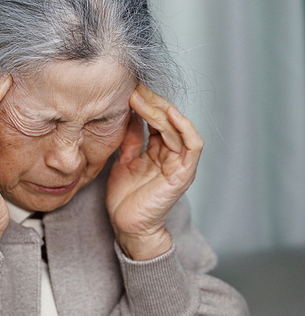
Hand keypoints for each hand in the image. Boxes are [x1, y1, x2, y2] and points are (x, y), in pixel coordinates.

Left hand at [106, 84, 202, 260]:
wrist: (127, 226)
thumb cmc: (125, 198)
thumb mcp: (124, 161)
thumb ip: (131, 140)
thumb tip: (129, 115)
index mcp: (158, 151)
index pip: (156, 120)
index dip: (145, 104)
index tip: (129, 89)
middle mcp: (171, 154)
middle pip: (167, 120)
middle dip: (152, 102)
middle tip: (135, 87)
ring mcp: (179, 163)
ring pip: (177, 128)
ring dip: (161, 111)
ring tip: (142, 97)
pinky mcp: (183, 174)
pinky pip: (192, 147)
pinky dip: (185, 129)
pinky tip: (170, 114)